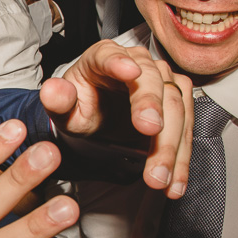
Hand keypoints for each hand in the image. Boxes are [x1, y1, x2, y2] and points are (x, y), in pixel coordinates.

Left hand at [40, 41, 192, 197]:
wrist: (97, 116)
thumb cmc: (80, 106)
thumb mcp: (63, 108)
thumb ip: (57, 100)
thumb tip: (52, 90)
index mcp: (102, 56)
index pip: (109, 55)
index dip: (119, 61)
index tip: (130, 71)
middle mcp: (138, 62)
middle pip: (152, 83)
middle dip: (154, 110)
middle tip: (150, 133)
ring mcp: (162, 80)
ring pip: (176, 108)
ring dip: (171, 146)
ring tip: (160, 178)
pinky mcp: (177, 102)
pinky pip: (185, 129)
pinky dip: (181, 159)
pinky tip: (175, 182)